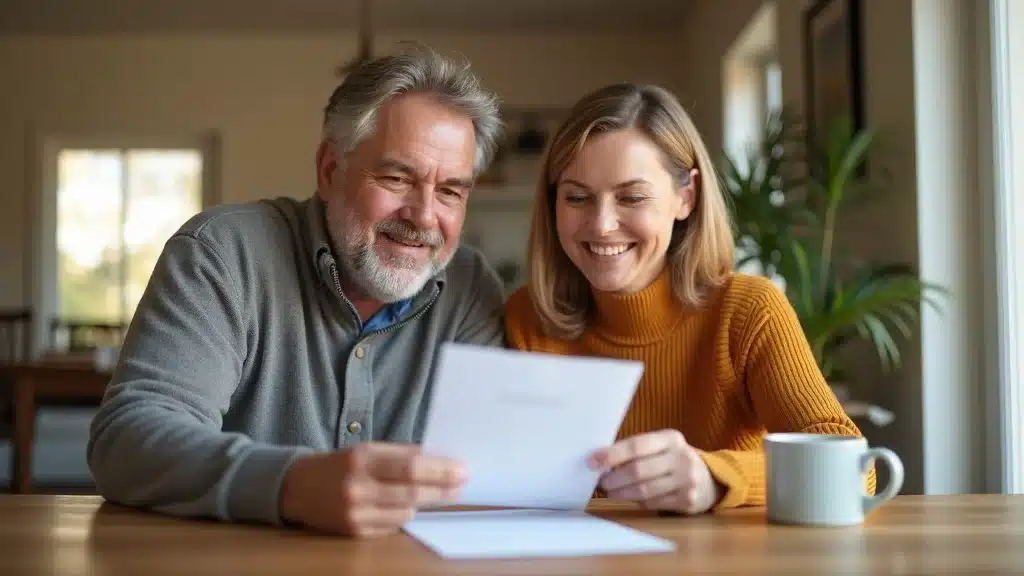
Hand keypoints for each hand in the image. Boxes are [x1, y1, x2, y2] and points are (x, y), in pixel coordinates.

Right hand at [280, 443, 465, 536]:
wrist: (298, 488)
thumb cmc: (341, 465)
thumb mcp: (367, 450)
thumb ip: (401, 454)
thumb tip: (439, 458)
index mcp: (362, 459)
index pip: (411, 466)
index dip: (440, 470)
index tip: (461, 469)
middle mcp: (357, 487)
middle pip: (412, 492)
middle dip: (442, 489)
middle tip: (461, 484)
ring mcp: (355, 512)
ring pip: (406, 512)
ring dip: (423, 504)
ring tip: (431, 494)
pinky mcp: (354, 532)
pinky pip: (392, 526)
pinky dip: (402, 516)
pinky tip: (402, 507)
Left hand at [589, 429, 722, 514]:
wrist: (710, 479)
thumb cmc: (673, 460)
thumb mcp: (661, 447)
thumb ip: (636, 451)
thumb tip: (600, 461)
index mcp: (671, 438)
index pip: (637, 445)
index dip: (612, 454)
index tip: (592, 461)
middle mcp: (682, 458)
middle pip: (638, 470)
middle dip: (614, 478)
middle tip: (600, 482)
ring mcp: (687, 481)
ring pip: (644, 491)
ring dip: (621, 493)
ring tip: (610, 491)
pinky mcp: (688, 501)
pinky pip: (653, 503)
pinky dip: (637, 501)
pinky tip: (631, 497)